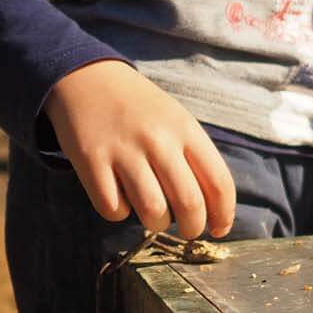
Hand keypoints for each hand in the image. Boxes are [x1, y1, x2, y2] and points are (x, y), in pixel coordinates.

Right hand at [44, 60, 235, 239]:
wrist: (89, 80)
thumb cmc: (142, 110)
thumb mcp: (178, 121)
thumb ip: (195, 158)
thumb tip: (214, 208)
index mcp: (188, 131)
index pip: (219, 181)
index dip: (224, 214)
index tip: (220, 229)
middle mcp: (159, 141)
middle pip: (189, 203)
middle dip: (194, 228)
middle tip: (190, 232)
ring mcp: (124, 151)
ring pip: (153, 211)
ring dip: (158, 226)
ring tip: (156, 218)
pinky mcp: (90, 162)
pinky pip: (113, 208)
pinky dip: (120, 213)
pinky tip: (122, 200)